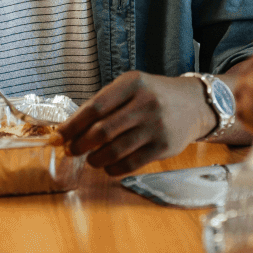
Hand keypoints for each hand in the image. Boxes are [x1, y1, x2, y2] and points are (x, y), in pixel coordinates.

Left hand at [60, 71, 214, 175]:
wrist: (194, 103)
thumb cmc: (153, 95)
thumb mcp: (131, 87)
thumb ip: (104, 104)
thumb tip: (71, 130)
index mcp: (133, 84)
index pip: (94, 107)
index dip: (72, 125)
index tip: (59, 137)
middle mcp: (146, 103)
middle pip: (102, 131)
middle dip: (80, 145)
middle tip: (72, 150)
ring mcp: (156, 126)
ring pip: (115, 150)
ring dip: (95, 159)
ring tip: (91, 159)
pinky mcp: (164, 146)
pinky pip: (131, 163)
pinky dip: (113, 168)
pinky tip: (108, 166)